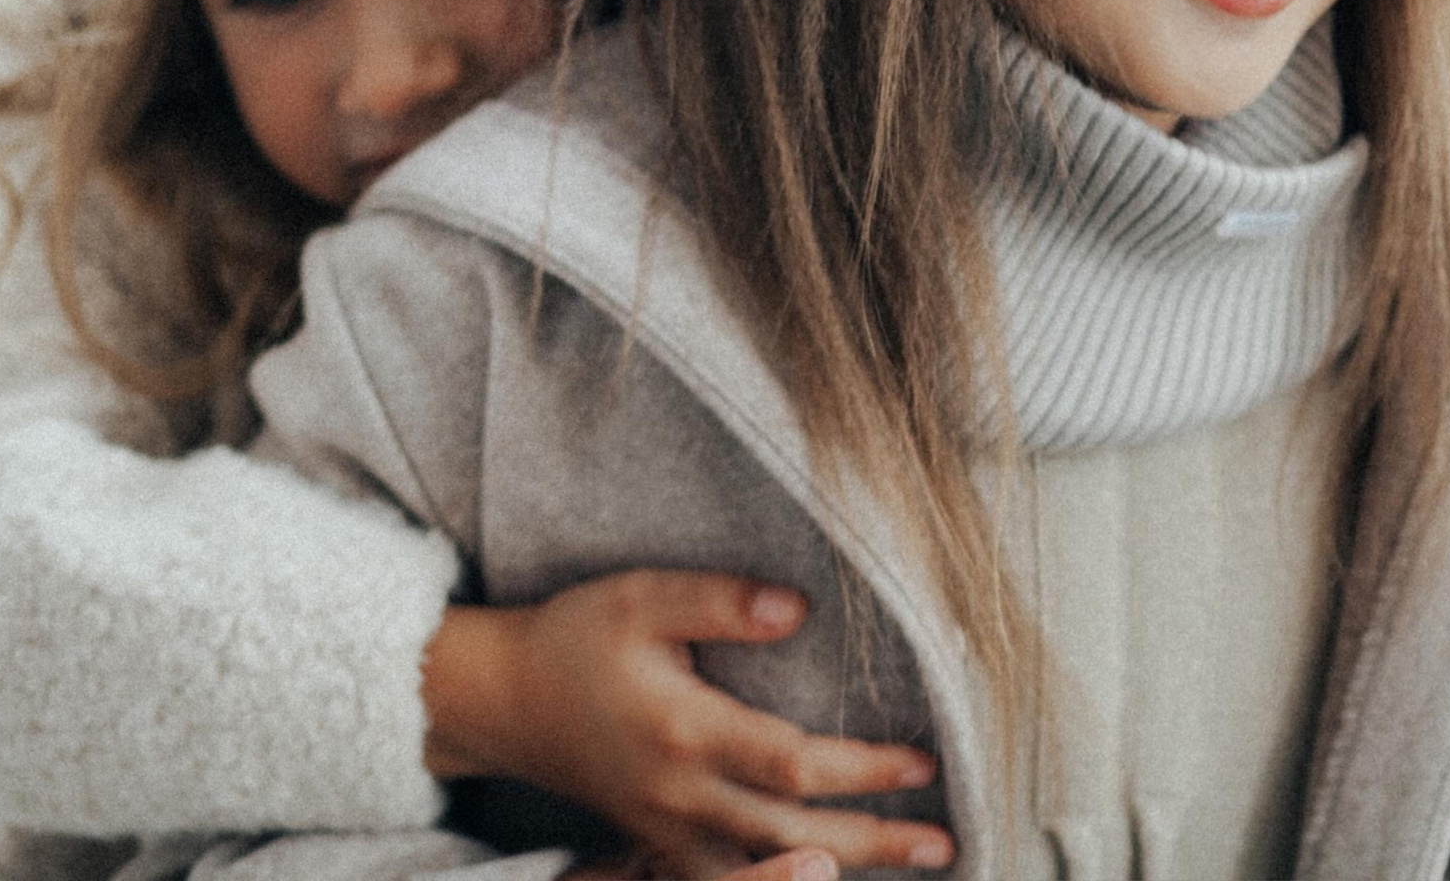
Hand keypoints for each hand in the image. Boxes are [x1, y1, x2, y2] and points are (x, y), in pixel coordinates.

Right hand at [423, 571, 954, 878]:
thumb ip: (720, 600)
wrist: (503, 698)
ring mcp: (667, 828)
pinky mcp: (658, 840)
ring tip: (908, 864)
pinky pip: (726, 880)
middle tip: (946, 841)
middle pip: (794, 833)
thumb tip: (800, 610)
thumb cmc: (577, 638)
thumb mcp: (641, 597)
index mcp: (685, 732)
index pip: (792, 764)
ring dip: (840, 870)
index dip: (863, 768)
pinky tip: (822, 874)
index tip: (923, 761)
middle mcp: (681, 795)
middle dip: (876, 840)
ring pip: (765, 869)